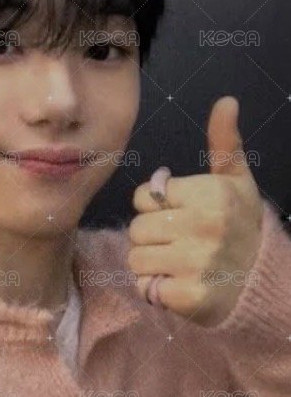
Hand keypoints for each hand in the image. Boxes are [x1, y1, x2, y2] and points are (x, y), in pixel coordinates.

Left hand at [128, 96, 264, 325]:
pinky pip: (144, 287)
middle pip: (136, 228)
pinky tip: (178, 284)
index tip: (181, 216)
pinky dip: (155, 290)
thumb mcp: (238, 182)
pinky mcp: (188, 296)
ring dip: (151, 264)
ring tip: (178, 264)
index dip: (157, 208)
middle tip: (181, 243)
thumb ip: (224, 144)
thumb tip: (226, 100)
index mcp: (210, 194)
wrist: (260, 284)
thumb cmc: (241, 227)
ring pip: (136, 258)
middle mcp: (203, 226)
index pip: (144, 196)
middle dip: (152, 237)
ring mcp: (196, 263)